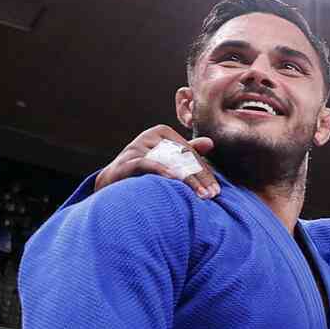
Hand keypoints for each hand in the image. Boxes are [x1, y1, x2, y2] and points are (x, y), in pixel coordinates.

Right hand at [93, 126, 219, 199]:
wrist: (113, 182)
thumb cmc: (145, 171)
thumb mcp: (168, 160)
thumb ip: (188, 152)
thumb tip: (210, 142)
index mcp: (161, 132)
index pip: (190, 152)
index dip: (205, 171)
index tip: (216, 190)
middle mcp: (148, 136)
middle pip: (182, 156)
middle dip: (200, 178)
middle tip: (213, 195)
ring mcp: (136, 147)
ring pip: (170, 162)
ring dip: (189, 180)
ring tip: (202, 196)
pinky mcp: (126, 160)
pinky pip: (147, 164)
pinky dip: (162, 171)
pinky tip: (175, 180)